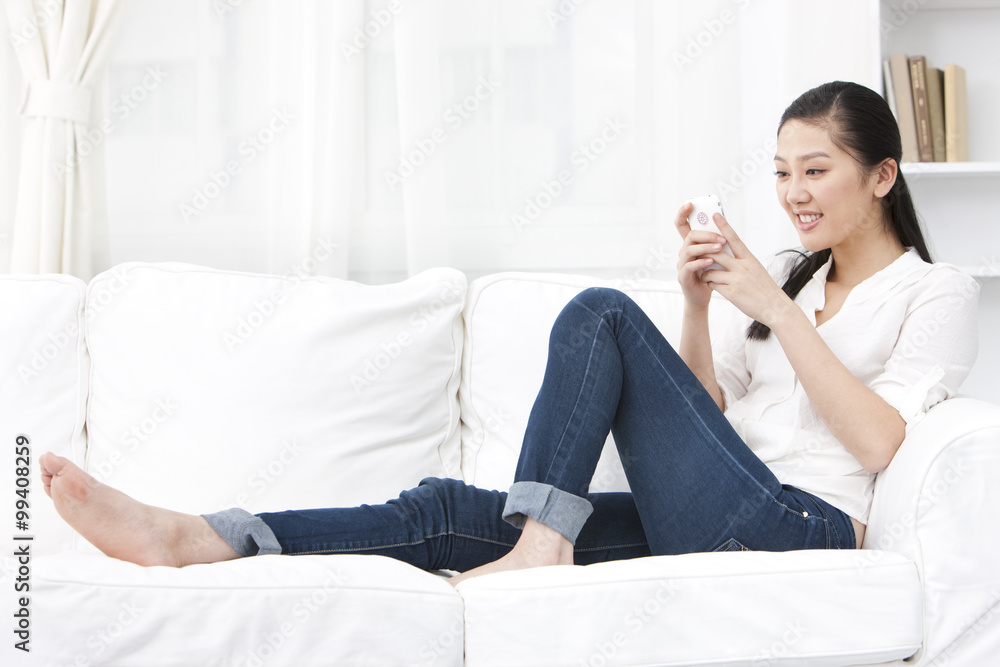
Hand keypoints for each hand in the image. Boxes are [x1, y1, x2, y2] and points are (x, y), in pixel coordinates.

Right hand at [674, 202, 726, 310]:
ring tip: (719, 248)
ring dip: (706, 247)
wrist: (703, 296)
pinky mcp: (683, 277)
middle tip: (721, 238)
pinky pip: (689, 266)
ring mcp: (681, 265)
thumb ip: (715, 242)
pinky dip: (701, 262)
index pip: (682, 225)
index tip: (690, 204)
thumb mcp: (713, 255)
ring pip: (689, 250)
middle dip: (706, 234)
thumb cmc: (710, 275)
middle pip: (689, 236)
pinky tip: (711, 262)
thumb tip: (725, 225)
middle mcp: (683, 253)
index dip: (683, 213)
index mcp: (690, 245)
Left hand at [695, 213, 794, 327]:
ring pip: (711, 269)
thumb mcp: (756, 269)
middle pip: (717, 253)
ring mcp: (736, 279)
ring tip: (704, 274)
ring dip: (704, 272)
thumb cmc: (764, 288)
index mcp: (749, 258)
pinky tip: (712, 286)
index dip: (724, 226)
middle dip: (704, 252)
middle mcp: (743, 266)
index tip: (715, 215)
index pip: (734, 238)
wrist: (774, 307)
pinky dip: (710, 283)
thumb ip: (742, 262)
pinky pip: (713, 284)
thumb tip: (728, 255)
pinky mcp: (731, 292)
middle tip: (697, 252)